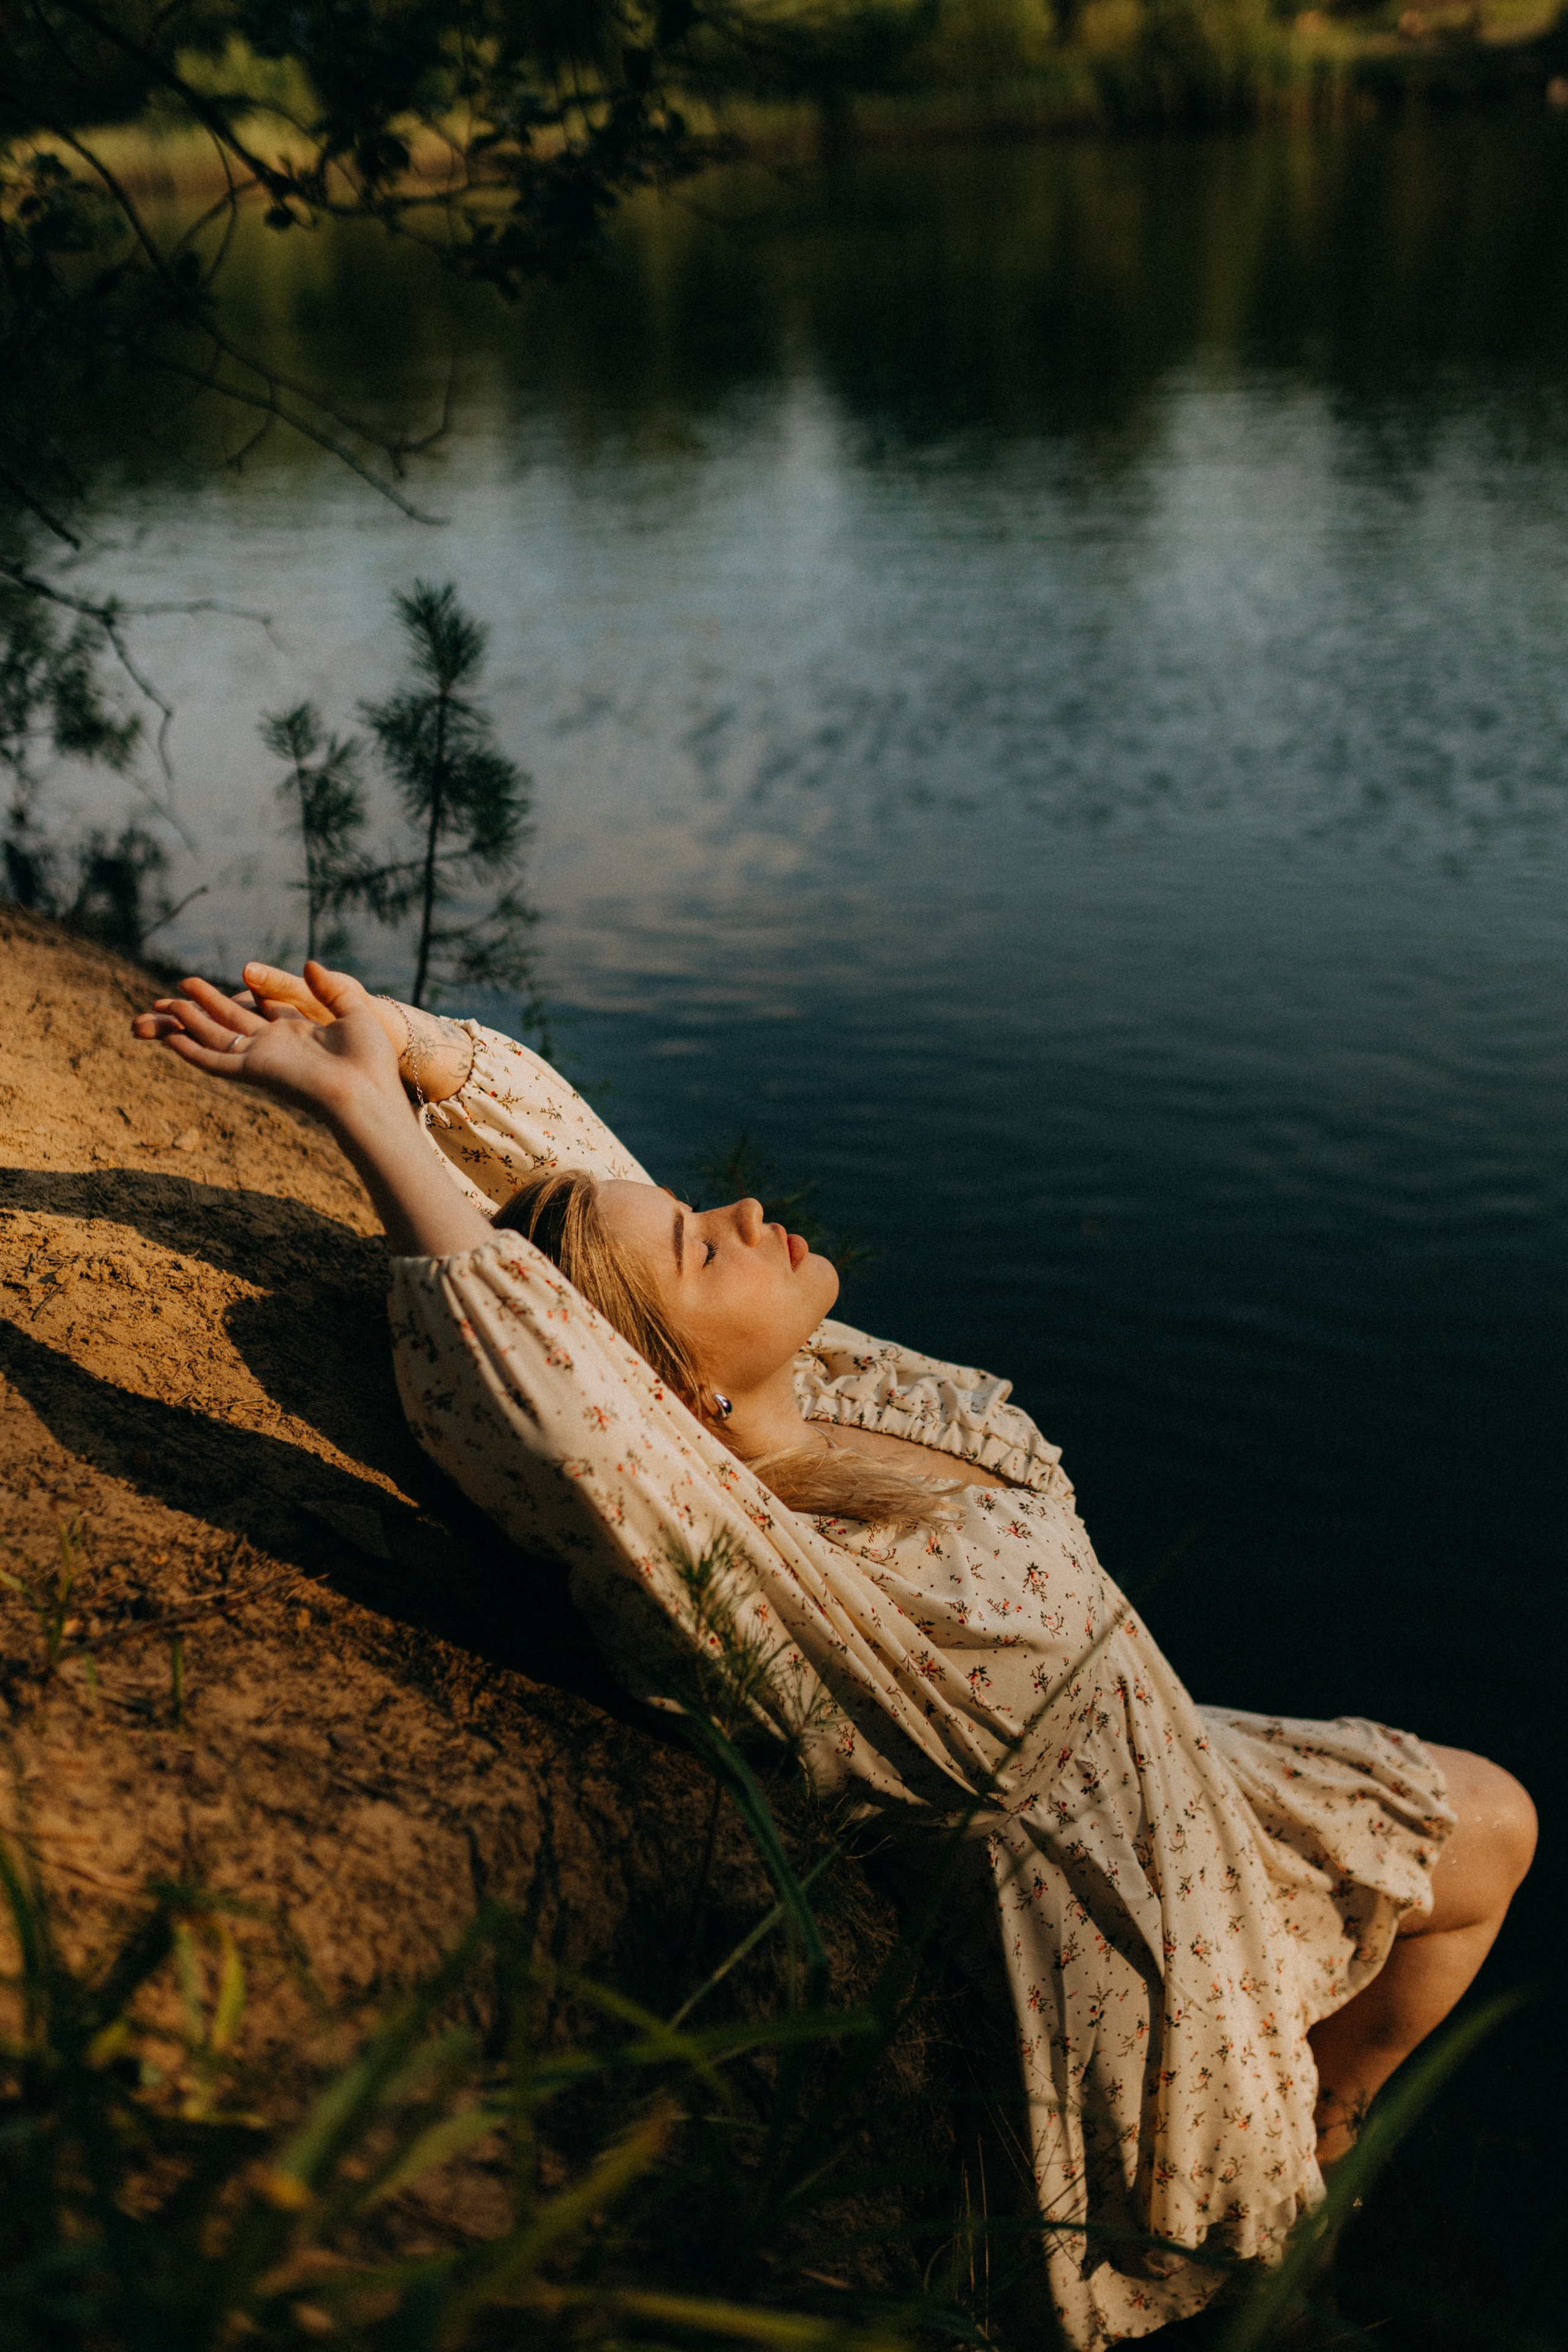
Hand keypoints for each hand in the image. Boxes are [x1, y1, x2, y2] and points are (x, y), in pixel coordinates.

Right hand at [131, 973, 403, 1124]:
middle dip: (202, 1004)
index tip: (225, 985)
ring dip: (192, 1020)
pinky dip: (193, 1050)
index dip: (237, 996)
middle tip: (177, 988)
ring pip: (216, 1037)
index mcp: (297, 1032)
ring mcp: (262, 1059)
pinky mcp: (254, 1071)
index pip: (257, 1009)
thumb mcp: (354, 1011)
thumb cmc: (369, 1059)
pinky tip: (172, 1038)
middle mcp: (276, 1046)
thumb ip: (330, 988)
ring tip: (166, 1003)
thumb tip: (309, 964)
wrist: (368, 1090)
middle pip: (229, 1022)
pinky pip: (215, 1061)